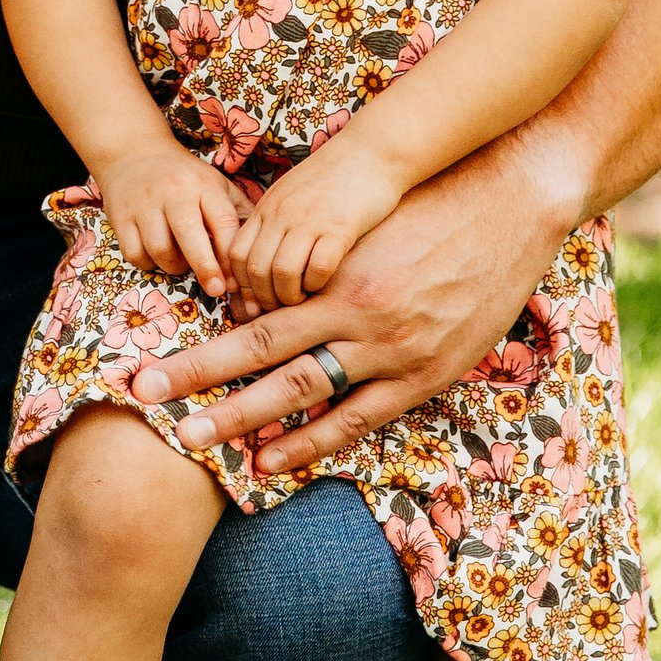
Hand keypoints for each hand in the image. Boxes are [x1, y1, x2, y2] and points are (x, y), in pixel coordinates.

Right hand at [93, 135, 246, 289]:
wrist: (133, 153)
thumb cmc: (184, 177)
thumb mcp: (216, 185)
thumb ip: (239, 214)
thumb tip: (261, 250)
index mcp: (203, 185)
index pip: (222, 222)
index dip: (230, 256)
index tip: (236, 280)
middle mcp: (173, 192)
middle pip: (190, 236)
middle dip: (205, 267)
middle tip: (216, 290)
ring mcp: (144, 204)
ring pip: (161, 250)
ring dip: (174, 266)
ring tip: (181, 260)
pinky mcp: (120, 217)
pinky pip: (135, 254)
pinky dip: (148, 263)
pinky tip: (157, 255)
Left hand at [130, 123, 584, 478]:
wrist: (512, 200)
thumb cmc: (431, 201)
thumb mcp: (363, 222)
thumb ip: (313, 253)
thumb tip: (256, 281)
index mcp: (334, 274)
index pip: (253, 322)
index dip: (203, 348)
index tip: (156, 364)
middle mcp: (356, 314)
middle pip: (263, 359)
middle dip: (201, 385)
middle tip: (148, 400)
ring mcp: (393, 349)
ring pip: (304, 395)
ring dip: (246, 422)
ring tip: (195, 440)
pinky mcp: (427, 372)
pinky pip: (359, 417)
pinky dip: (313, 441)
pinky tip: (273, 460)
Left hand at [228, 130, 406, 308]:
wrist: (372, 151)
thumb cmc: (334, 177)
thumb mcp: (291, 194)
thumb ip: (275, 221)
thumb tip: (265, 258)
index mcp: (268, 208)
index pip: (236, 254)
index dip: (244, 284)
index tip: (257, 300)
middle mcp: (282, 214)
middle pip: (256, 269)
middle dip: (265, 298)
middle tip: (281, 308)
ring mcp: (310, 220)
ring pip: (282, 272)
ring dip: (290, 296)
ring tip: (302, 300)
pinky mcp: (340, 227)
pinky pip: (319, 267)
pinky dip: (318, 284)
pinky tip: (325, 283)